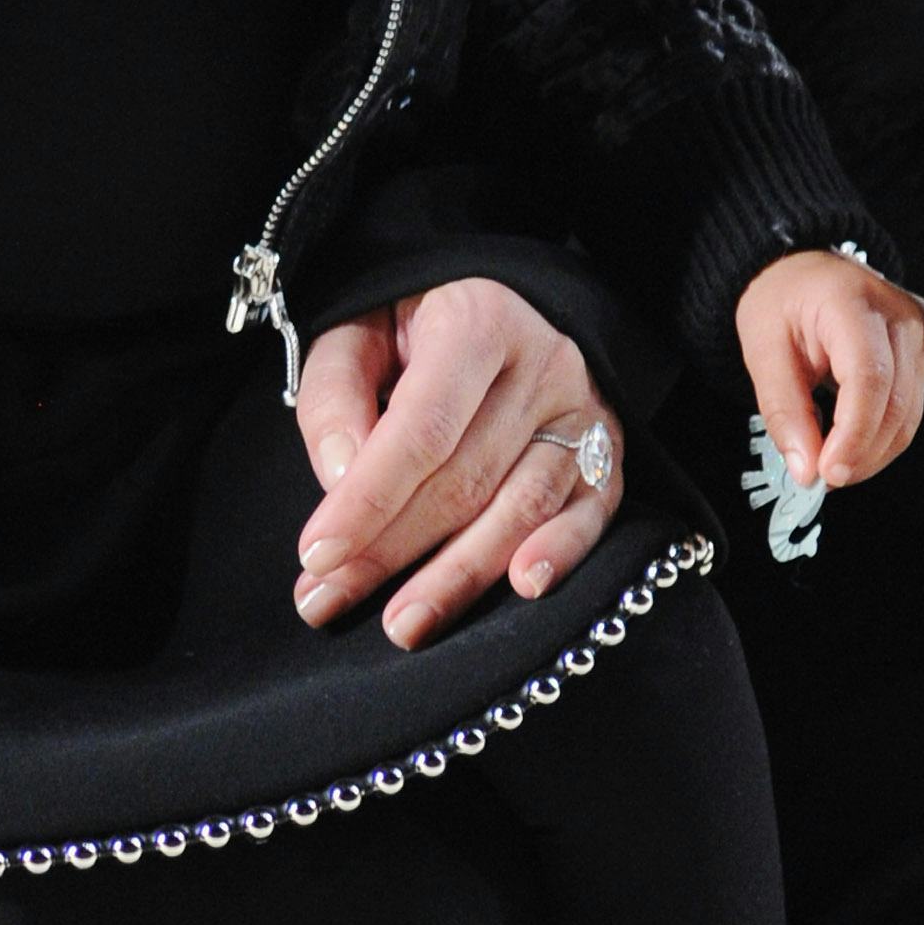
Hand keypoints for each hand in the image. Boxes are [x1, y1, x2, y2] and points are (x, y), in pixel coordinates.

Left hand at [290, 278, 623, 648]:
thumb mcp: (355, 330)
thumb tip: (339, 479)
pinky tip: (522, 589)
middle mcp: (542, 364)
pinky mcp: (606, 454)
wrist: (493, 300)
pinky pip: (587, 517)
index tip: (317, 553)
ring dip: (457, 578)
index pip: (423, 429)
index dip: (369, 498)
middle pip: (464, 480)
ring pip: (519, 510)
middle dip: (391, 551)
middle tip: (327, 599)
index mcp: (475, 321)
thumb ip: (336, 394)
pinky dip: (558, 556)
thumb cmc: (409, 321)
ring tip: (401, 624)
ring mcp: (583, 413)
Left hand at [735, 250, 923, 488]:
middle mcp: (896, 316)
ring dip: (872, 452)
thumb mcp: (762, 348)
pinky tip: (849, 445)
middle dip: (860, 452)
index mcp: (851, 302)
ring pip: (909, 415)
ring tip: (831, 464)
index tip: (828, 471)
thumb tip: (805, 469)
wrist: (799, 268)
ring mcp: (915, 334)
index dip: (853, 434)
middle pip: (895, 404)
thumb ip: (783, 409)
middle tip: (820, 476)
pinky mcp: (917, 353)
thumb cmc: (780, 298)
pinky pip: (909, 409)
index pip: (868, 378)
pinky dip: (880, 437)